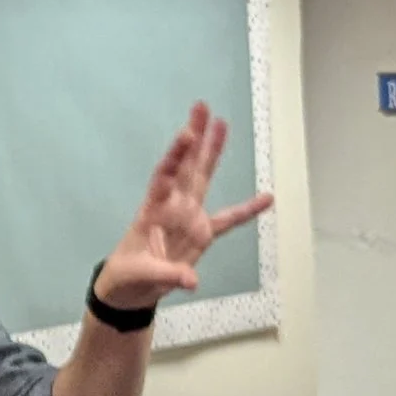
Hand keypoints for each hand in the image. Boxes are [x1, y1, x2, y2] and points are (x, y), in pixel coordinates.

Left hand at [97, 103, 274, 310]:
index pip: (162, 178)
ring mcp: (187, 216)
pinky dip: (247, 210)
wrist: (130, 289)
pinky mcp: (201, 232)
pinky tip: (267, 198)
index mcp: (152, 212)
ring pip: (202, 178)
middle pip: (185, 166)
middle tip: (200, 107)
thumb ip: (167, 275)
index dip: (174, 158)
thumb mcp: (141, 276)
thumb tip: (191, 280)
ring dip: (212, 151)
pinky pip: (228, 219)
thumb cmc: (127, 275)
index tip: (185, 137)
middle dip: (193, 137)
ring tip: (221, 123)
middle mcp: (171, 206)